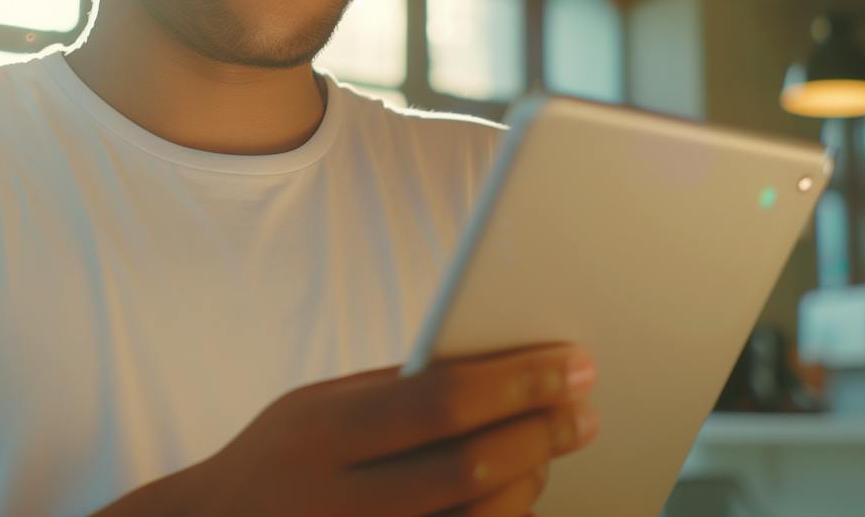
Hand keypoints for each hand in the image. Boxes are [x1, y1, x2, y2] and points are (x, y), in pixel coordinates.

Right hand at [152, 344, 598, 516]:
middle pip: (471, 471)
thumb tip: (501, 366)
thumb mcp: (316, 406)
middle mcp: (338, 503)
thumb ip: (396, 389)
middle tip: (584, 411)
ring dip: (531, 485)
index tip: (574, 361)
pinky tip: (517, 496)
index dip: (519, 381)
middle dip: (542, 435)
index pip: (440, 401)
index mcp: (321, 435)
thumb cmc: (279, 461)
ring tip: (549, 451)